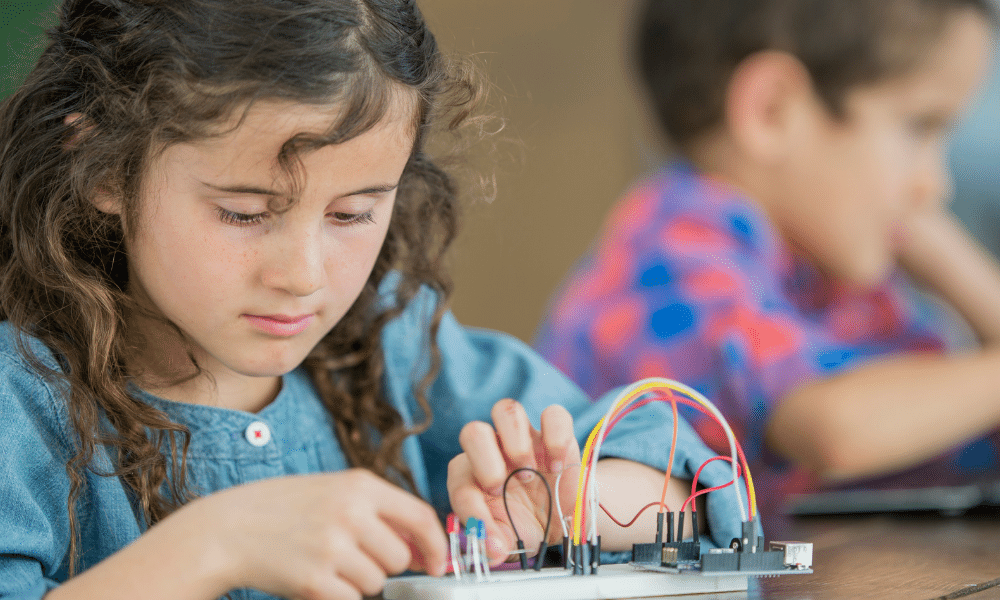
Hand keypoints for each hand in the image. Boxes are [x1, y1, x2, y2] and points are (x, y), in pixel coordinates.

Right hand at [185, 469, 446, 599]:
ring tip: (327, 562)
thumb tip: (423, 549)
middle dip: (385, 564)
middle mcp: (350, 512)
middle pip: (400, 556)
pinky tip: (316, 578)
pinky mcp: (314, 580)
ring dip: (359, 580)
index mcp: (360, 485)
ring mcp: (332, 547)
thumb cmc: (284, 509)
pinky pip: (352, 599)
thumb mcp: (335, 493)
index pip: (421, 517)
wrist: (227, 529)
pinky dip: (339, 595)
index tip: (436, 563)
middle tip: (352, 556)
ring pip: (377, 581)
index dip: (436, 545)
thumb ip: (379, 513)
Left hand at [447, 399, 581, 564]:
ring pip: (506, 409)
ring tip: (530, 474)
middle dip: (485, 461)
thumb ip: (494, 543)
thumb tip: (492, 551)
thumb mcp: (506, 541)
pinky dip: (556, 435)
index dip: (470, 505)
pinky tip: (558, 464)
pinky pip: (553, 413)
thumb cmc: (524, 527)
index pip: (459, 476)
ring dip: (516, 443)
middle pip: (472, 431)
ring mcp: (522, 437)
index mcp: (471, 475)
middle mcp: (492, 450)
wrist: (560, 521)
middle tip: (502, 487)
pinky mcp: (553, 432)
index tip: (492, 533)